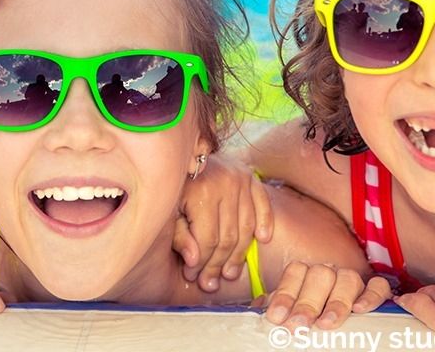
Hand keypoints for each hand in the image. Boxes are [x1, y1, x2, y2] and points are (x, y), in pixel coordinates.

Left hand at [175, 156, 272, 290]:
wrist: (186, 150)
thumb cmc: (175, 186)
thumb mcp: (169, 209)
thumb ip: (180, 236)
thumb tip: (194, 261)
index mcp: (200, 191)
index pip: (207, 238)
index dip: (201, 262)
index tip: (193, 276)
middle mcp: (224, 184)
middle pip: (228, 237)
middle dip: (218, 265)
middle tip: (210, 283)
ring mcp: (241, 179)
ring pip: (246, 227)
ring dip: (239, 255)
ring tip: (230, 274)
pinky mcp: (251, 177)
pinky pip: (263, 205)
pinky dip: (266, 222)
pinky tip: (263, 240)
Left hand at [260, 263, 390, 328]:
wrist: (333, 331)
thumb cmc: (309, 321)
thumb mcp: (290, 313)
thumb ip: (278, 308)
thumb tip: (260, 309)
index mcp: (306, 274)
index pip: (295, 272)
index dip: (285, 294)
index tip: (277, 318)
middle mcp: (330, 273)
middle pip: (320, 274)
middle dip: (307, 302)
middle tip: (298, 325)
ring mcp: (352, 281)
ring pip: (348, 278)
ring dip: (337, 302)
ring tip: (325, 324)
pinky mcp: (375, 292)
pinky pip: (378, 286)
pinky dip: (371, 295)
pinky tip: (360, 310)